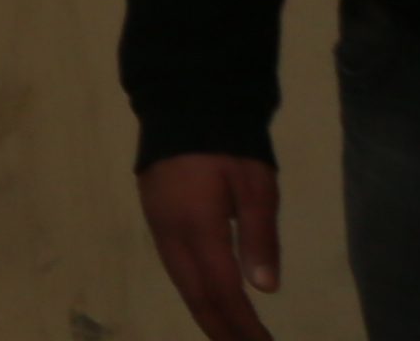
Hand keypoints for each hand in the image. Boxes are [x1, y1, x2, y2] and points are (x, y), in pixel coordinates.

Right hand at [139, 155, 278, 340]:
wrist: (183, 103)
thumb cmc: (228, 145)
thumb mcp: (257, 187)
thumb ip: (260, 238)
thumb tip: (264, 289)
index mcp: (198, 226)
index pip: (223, 290)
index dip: (244, 325)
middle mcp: (171, 232)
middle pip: (195, 294)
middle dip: (222, 329)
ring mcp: (158, 225)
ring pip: (181, 283)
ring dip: (207, 314)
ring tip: (231, 336)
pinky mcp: (155, 216)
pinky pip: (174, 266)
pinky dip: (194, 292)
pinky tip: (208, 300)